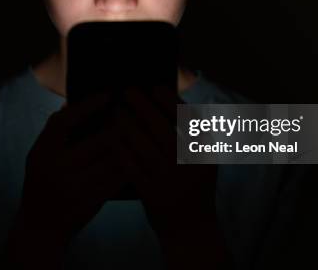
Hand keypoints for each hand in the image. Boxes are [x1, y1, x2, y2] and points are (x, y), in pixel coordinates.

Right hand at [3, 91, 125, 267]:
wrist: (41, 229)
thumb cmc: (41, 184)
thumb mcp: (38, 157)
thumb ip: (53, 134)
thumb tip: (73, 103)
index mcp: (41, 154)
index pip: (63, 122)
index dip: (86, 106)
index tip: (106, 95)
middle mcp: (57, 170)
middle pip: (98, 141)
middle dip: (119, 125)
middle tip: (133, 111)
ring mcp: (76, 188)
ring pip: (114, 160)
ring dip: (130, 144)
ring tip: (141, 129)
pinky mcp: (93, 202)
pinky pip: (119, 178)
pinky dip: (131, 164)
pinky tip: (140, 154)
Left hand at [112, 85, 228, 268]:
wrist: (191, 231)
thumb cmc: (192, 187)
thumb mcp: (201, 162)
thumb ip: (189, 138)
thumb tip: (163, 103)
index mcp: (206, 153)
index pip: (190, 120)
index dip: (170, 101)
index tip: (154, 87)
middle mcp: (191, 166)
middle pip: (163, 128)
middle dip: (144, 107)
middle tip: (128, 91)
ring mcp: (172, 181)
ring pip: (144, 146)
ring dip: (127, 126)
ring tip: (116, 112)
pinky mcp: (153, 196)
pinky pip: (132, 167)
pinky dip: (120, 150)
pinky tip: (111, 138)